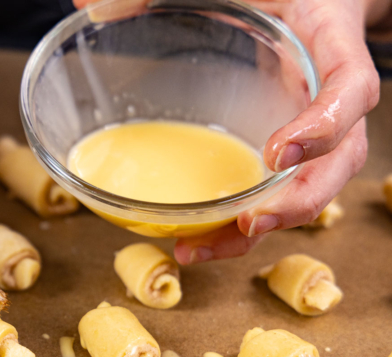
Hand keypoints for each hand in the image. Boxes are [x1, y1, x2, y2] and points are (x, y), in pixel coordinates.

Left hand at [73, 0, 380, 263]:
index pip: (350, 90)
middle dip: (297, 203)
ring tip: (198, 249)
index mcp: (328, 46)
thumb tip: (89, 5)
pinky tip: (195, 240)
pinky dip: (240, 224)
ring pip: (307, 192)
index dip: (325, 126)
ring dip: (258, 229)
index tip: (278, 154)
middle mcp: (330, 97)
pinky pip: (275, 194)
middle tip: (250, 226)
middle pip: (338, 163)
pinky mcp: (286, 152)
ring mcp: (313, 130)